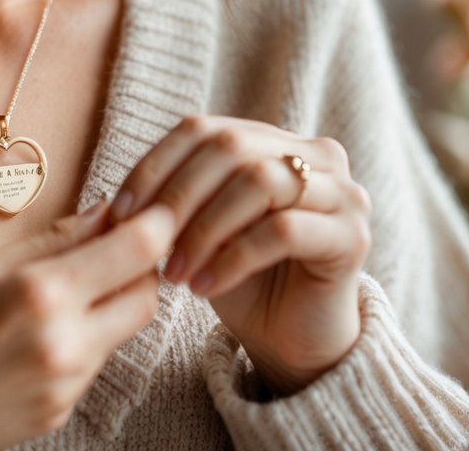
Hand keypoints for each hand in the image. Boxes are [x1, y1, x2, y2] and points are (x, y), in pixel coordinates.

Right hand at [0, 201, 175, 450]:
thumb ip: (49, 241)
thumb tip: (103, 213)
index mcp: (41, 294)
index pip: (136, 251)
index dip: (156, 222)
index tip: (154, 208)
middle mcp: (65, 343)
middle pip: (148, 296)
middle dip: (141, 267)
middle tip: (112, 247)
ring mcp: (66, 385)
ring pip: (122, 331)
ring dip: (109, 303)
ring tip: (62, 289)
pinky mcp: (60, 412)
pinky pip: (93, 363)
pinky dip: (83, 338)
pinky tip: (38, 331)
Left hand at [112, 116, 371, 395]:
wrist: (292, 341)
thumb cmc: (241, 279)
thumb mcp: (199, 230)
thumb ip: (173, 199)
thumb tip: (116, 198)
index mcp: (275, 141)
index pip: (204, 128)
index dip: (156, 164)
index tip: (119, 210)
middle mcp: (317, 155)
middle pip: (231, 146)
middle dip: (178, 195)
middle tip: (145, 242)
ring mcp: (342, 192)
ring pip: (258, 183)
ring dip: (203, 229)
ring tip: (174, 273)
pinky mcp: (353, 236)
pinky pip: (283, 230)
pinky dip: (232, 258)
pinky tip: (203, 287)